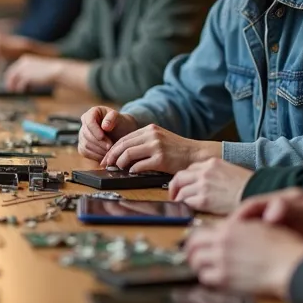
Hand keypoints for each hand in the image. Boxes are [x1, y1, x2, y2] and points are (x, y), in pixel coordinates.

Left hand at [3, 54, 59, 91]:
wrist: (56, 70)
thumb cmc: (48, 72)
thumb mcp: (35, 70)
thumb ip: (27, 73)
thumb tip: (18, 82)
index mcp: (24, 60)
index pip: (12, 69)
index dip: (10, 77)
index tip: (10, 83)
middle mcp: (22, 63)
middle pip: (10, 74)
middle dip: (9, 83)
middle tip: (10, 90)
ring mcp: (24, 69)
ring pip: (14, 80)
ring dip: (15, 87)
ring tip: (17, 91)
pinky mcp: (27, 76)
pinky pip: (20, 85)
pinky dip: (21, 89)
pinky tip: (24, 91)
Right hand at [77, 106, 136, 160]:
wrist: (121, 134)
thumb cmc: (120, 123)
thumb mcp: (119, 118)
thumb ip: (112, 118)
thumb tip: (104, 126)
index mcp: (92, 113)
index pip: (88, 121)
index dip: (94, 130)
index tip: (102, 137)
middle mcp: (84, 124)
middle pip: (86, 135)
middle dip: (98, 142)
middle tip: (110, 147)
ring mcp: (83, 136)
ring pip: (85, 145)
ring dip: (98, 150)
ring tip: (110, 151)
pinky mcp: (83, 146)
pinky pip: (86, 152)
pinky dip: (95, 155)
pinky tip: (105, 155)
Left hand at [101, 124, 220, 173]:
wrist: (196, 154)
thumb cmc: (177, 150)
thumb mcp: (160, 139)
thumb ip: (144, 142)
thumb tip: (123, 153)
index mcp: (150, 129)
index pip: (124, 138)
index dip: (112, 149)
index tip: (106, 157)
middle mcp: (152, 135)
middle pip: (123, 145)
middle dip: (112, 156)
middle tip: (106, 164)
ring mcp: (156, 147)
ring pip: (128, 154)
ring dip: (120, 163)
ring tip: (119, 168)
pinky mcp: (161, 159)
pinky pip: (140, 165)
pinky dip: (133, 170)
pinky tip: (132, 172)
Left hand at [169, 158, 252, 213]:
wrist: (258, 192)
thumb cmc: (248, 184)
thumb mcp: (230, 170)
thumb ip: (215, 173)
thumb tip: (205, 182)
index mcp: (212, 163)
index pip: (190, 168)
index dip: (185, 178)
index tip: (183, 185)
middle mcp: (205, 172)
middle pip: (179, 177)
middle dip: (174, 187)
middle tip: (174, 195)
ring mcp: (203, 185)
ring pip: (181, 191)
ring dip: (178, 198)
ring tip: (180, 205)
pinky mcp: (204, 200)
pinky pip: (186, 202)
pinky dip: (184, 206)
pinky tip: (186, 209)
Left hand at [184, 218, 302, 298]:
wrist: (291, 265)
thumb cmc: (283, 246)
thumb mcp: (259, 227)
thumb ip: (239, 228)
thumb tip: (228, 230)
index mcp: (229, 227)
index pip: (201, 230)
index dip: (199, 238)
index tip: (198, 243)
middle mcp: (222, 243)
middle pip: (192, 245)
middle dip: (191, 251)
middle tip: (194, 256)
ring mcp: (222, 261)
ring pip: (196, 262)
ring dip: (198, 265)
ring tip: (204, 268)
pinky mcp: (226, 280)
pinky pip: (206, 279)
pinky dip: (208, 279)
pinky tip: (215, 279)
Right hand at [231, 188, 302, 248]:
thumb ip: (290, 208)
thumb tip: (270, 211)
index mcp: (283, 198)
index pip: (252, 204)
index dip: (238, 217)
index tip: (228, 230)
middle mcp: (278, 205)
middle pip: (248, 213)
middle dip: (234, 227)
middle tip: (222, 242)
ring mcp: (279, 217)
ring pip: (252, 224)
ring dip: (241, 237)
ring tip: (231, 250)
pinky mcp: (281, 231)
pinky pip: (260, 234)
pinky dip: (252, 243)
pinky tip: (247, 255)